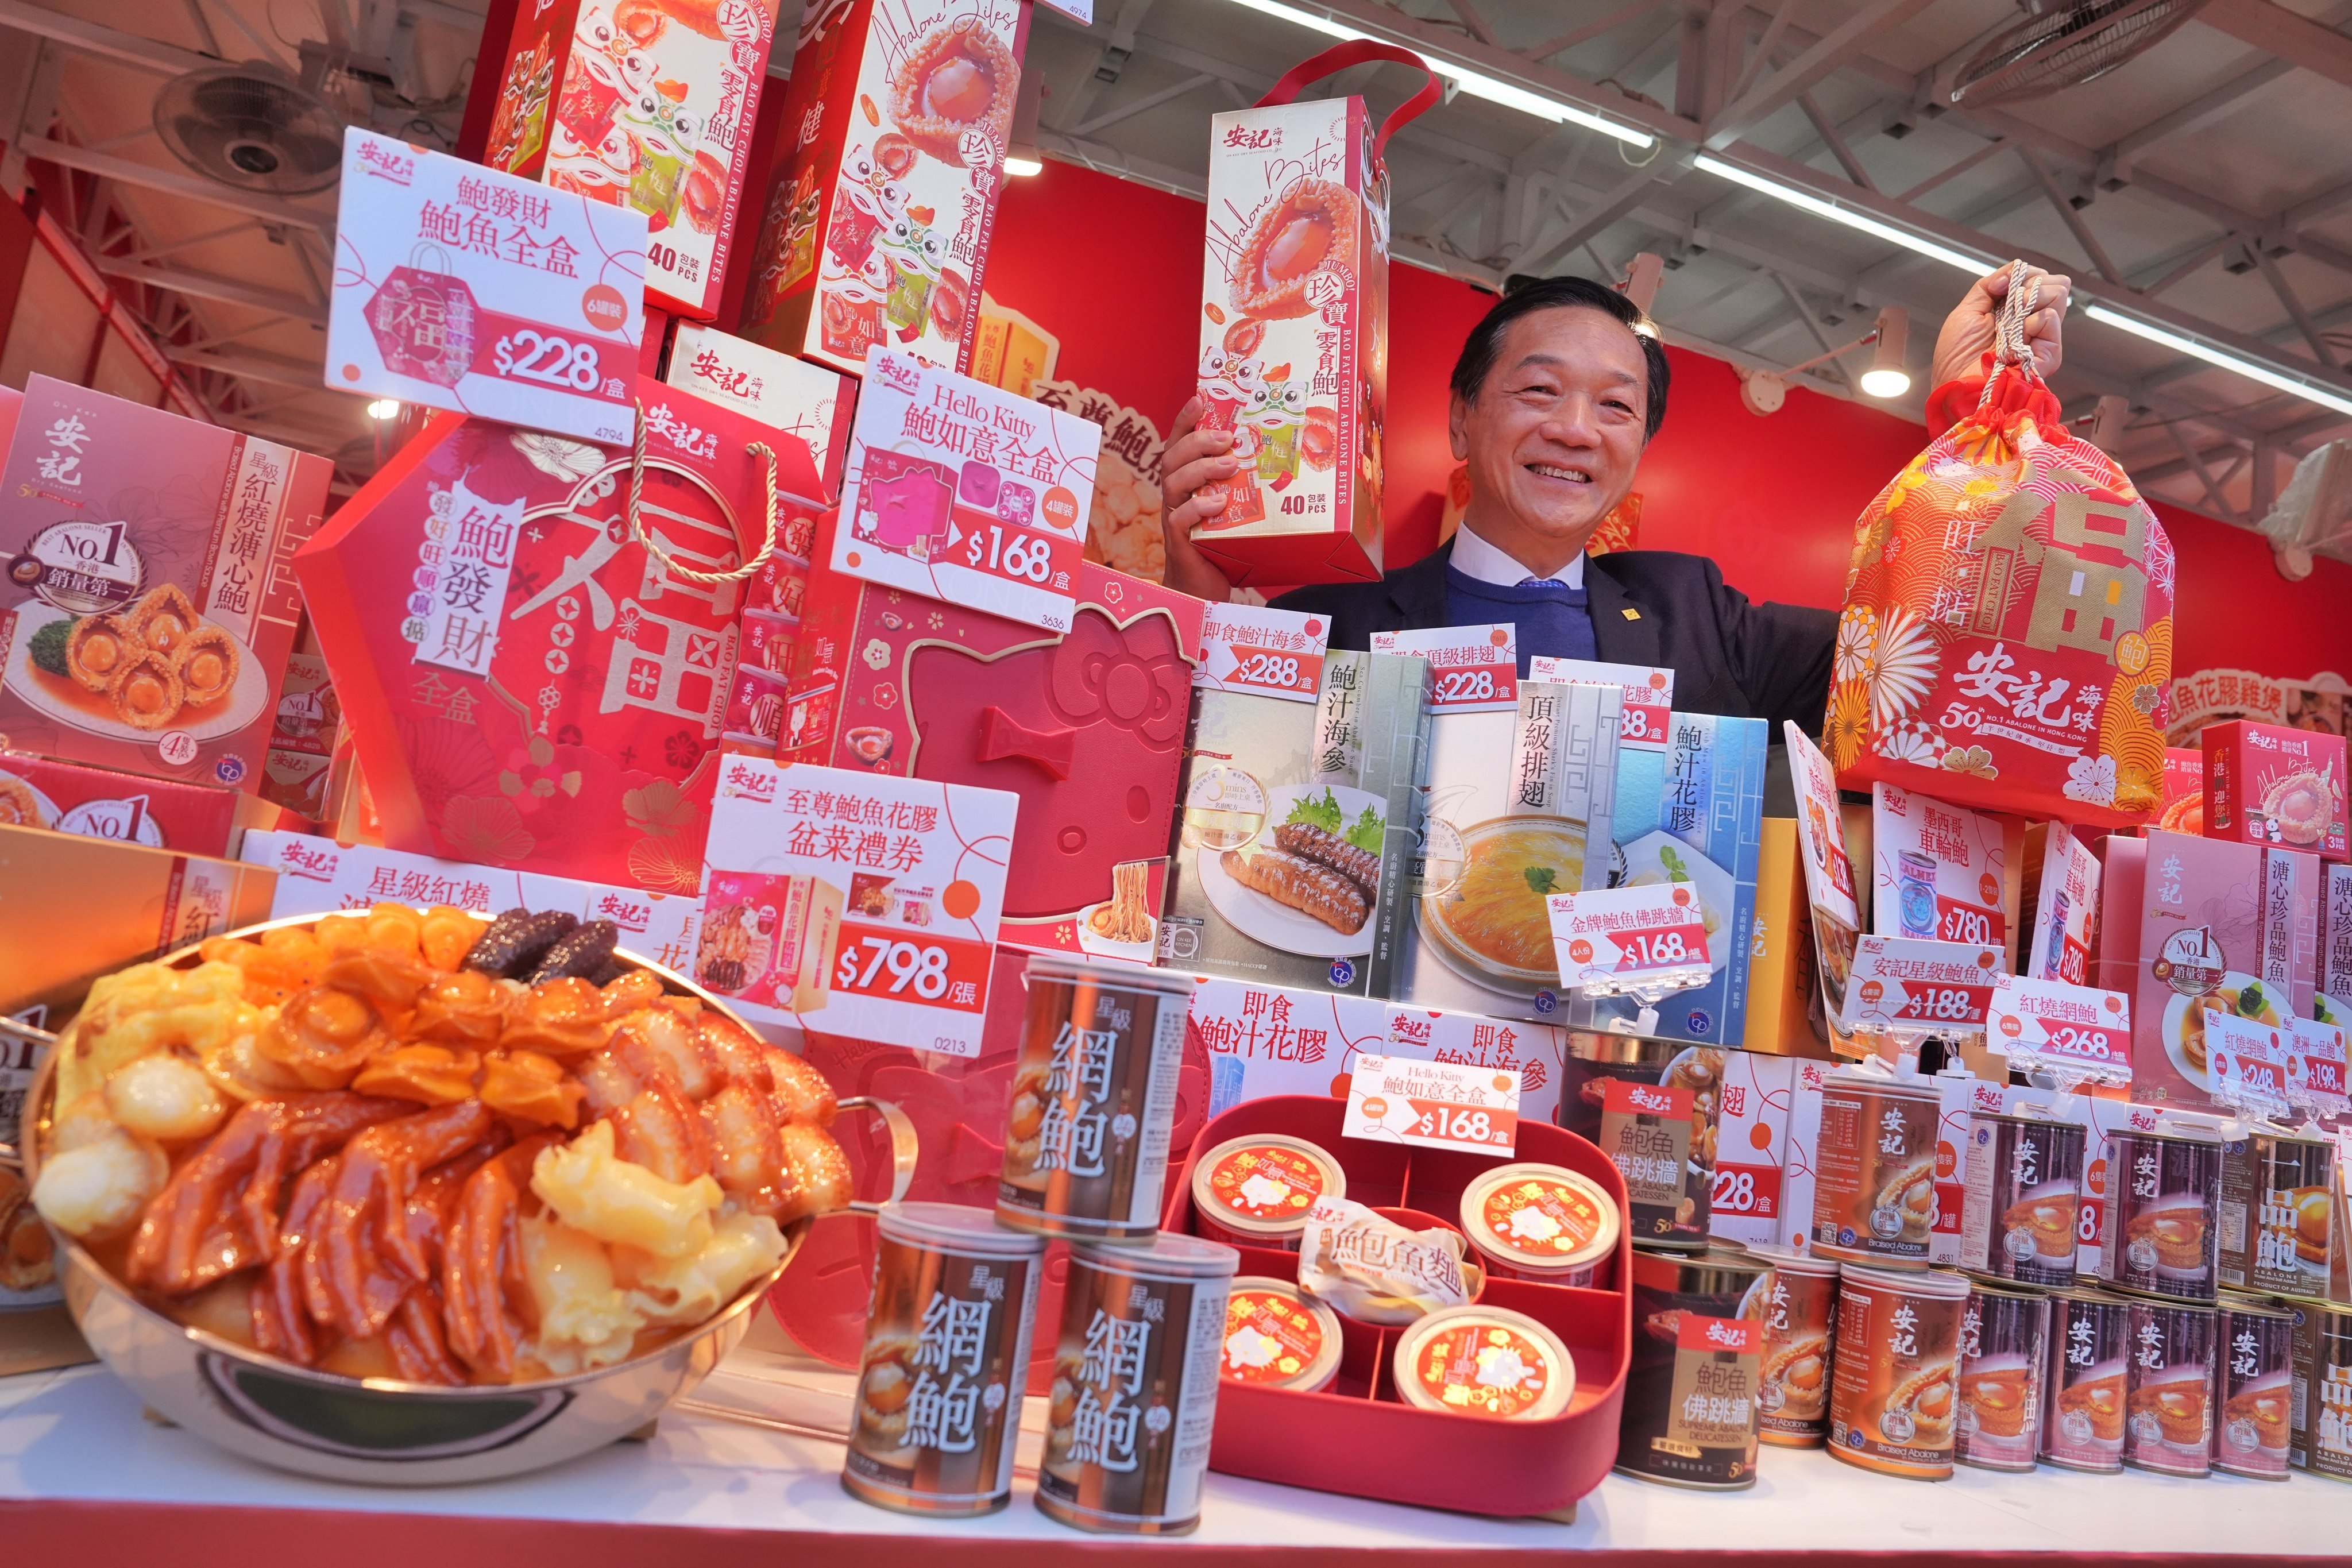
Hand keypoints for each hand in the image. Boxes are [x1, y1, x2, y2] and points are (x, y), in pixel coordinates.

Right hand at [1158, 395, 1238, 603]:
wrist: (1205, 589)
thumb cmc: (1223, 545)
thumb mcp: (1237, 508)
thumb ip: (1247, 485)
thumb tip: (1285, 457)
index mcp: (1186, 481)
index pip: (1178, 443)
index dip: (1185, 419)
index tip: (1200, 398)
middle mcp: (1175, 495)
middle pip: (1173, 457)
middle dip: (1198, 441)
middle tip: (1227, 439)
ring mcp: (1174, 517)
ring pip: (1173, 482)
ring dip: (1201, 469)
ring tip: (1229, 466)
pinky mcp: (1179, 542)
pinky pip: (1178, 519)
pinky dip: (1196, 508)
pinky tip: (1217, 504)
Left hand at [1931, 264, 2071, 387]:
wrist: (1955, 385)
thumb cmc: (1956, 355)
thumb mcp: (1968, 310)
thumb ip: (1990, 284)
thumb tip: (2014, 271)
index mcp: (2016, 311)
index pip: (2039, 278)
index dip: (2024, 275)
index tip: (2003, 286)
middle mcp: (2033, 322)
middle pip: (2055, 284)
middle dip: (2030, 285)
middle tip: (2010, 304)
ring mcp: (2042, 339)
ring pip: (2058, 296)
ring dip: (2030, 300)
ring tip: (2011, 322)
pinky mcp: (2047, 355)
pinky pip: (2051, 319)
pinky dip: (2033, 320)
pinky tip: (2017, 337)